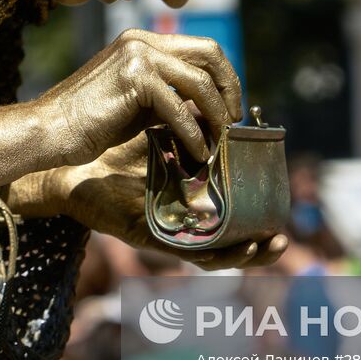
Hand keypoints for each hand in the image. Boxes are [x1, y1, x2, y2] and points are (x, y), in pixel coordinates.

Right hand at [40, 29, 242, 166]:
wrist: (49, 130)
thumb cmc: (89, 124)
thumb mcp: (138, 104)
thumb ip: (170, 97)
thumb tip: (207, 111)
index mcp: (143, 41)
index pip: (201, 48)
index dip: (224, 77)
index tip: (230, 108)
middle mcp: (142, 40)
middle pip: (210, 53)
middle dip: (229, 88)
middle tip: (233, 121)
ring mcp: (138, 55)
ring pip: (199, 81)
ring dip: (217, 115)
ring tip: (221, 142)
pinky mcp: (134, 77)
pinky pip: (178, 106)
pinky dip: (193, 132)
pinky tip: (198, 151)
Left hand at [47, 134, 286, 270]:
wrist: (78, 166)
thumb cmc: (119, 149)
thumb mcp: (165, 133)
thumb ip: (195, 124)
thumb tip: (225, 105)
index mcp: (195, 199)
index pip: (235, 214)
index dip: (261, 216)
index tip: (282, 209)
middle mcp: (187, 221)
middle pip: (232, 241)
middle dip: (262, 244)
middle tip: (282, 238)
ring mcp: (172, 232)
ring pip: (217, 253)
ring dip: (246, 254)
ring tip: (270, 246)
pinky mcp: (154, 238)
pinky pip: (190, 252)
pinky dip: (216, 252)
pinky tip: (235, 247)